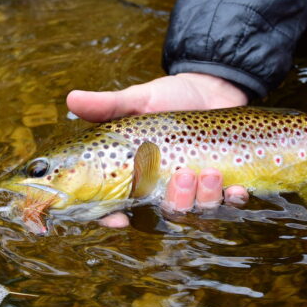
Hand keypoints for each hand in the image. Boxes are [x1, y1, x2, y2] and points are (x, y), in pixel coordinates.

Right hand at [66, 73, 249, 225]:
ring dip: (204, 197)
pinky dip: (233, 200)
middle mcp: (164, 188)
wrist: (210, 87)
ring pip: (198, 211)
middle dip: (176, 201)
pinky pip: (229, 204)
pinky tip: (235, 188)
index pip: (116, 207)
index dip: (112, 219)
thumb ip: (107, 105)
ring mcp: (196, 188)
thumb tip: (70, 99)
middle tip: (182, 174)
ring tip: (210, 170)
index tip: (118, 219)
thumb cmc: (169, 97)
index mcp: (137, 175)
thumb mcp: (138, 99)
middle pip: (165, 214)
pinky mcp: (225, 183)